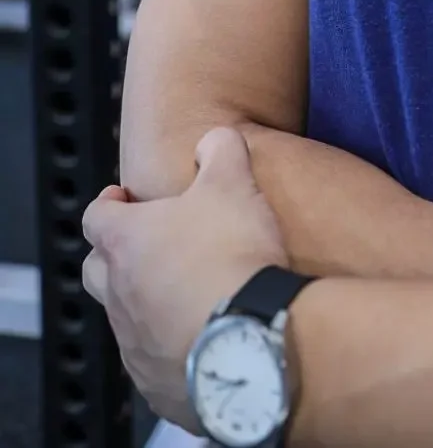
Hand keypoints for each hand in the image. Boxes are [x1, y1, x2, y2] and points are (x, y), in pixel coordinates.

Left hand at [83, 126, 287, 429]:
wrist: (249, 342)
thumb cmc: (233, 257)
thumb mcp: (234, 181)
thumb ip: (221, 148)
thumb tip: (214, 139)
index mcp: (126, 243)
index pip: (95, 216)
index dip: (108, 203)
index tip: (124, 198)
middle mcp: (119, 294)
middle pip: (97, 270)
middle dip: (116, 255)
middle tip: (151, 244)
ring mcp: (134, 341)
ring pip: (124, 316)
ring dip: (144, 300)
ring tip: (183, 290)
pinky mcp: (155, 381)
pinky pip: (151, 357)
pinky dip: (167, 342)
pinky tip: (200, 333)